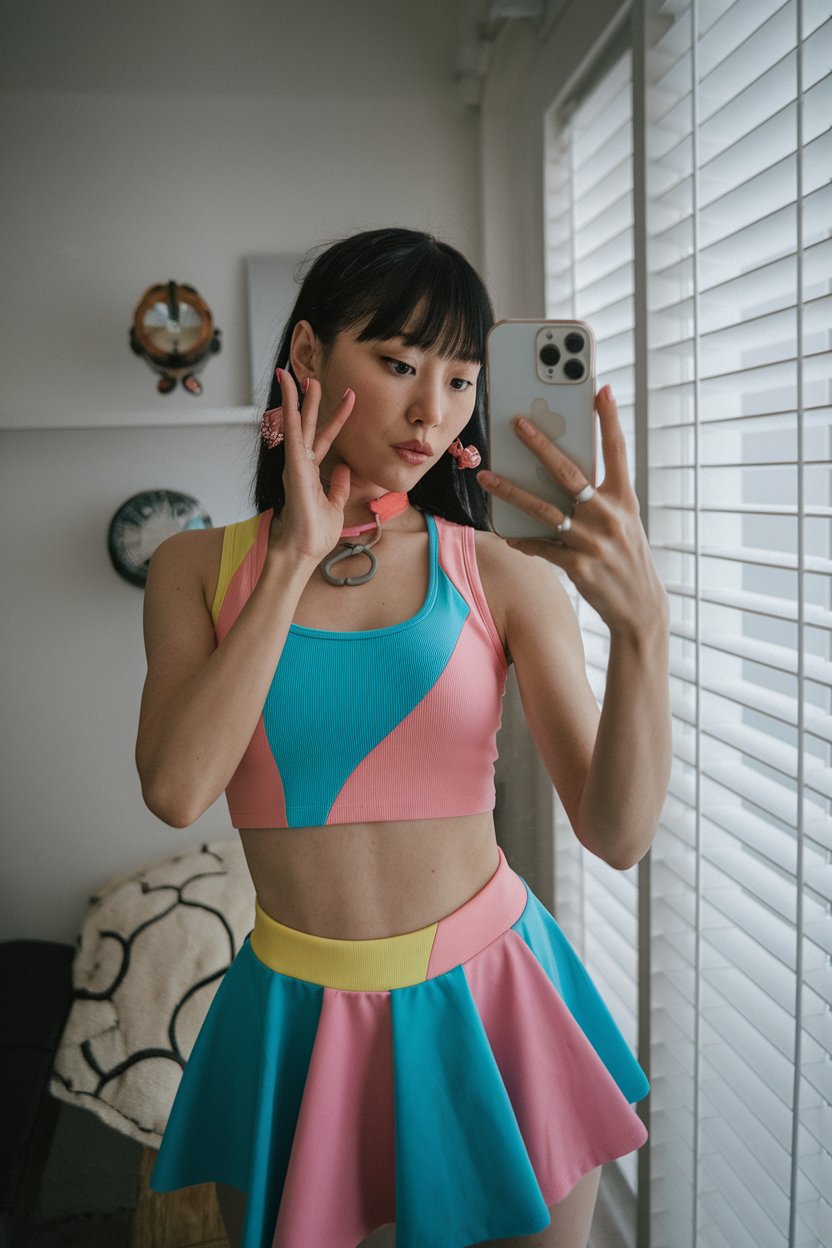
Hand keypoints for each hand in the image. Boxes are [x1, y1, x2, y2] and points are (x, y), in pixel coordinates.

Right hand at [268, 370, 354, 565]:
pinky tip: (289, 394)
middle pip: (308, 425)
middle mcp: (300, 464)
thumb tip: (344, 469)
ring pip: (295, 424)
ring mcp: (294, 464)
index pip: (325, 438)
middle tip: (312, 377)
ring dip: (295, 399)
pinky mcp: (292, 466)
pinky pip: (292, 433)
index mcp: (311, 471)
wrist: (303, 551)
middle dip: (311, 401)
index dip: (337, 418)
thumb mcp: (335, 506)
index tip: (349, 397)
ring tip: (293, 375)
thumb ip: (338, 486)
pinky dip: (290, 412)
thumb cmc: (314, 534)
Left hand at [476, 385, 666, 639]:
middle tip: (518, 422)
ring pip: (545, 509)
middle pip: (571, 473)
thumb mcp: (624, 521)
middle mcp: (610, 516)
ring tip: (487, 477)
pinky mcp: (579, 567)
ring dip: (512, 491)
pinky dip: (522, 538)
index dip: (608, 420)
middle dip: (543, 445)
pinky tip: (504, 531)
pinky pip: (541, 546)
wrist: (641, 607)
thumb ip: (600, 495)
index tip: (600, 389)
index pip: (617, 451)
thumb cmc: (626, 556)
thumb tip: (562, 468)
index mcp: (624, 499)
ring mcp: (593, 542)